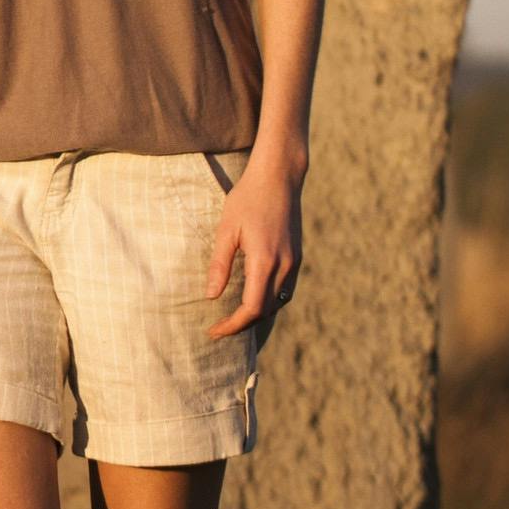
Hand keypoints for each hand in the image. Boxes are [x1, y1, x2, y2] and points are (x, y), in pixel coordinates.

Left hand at [204, 157, 303, 340]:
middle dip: (243, 324)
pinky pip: (286, 289)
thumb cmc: (247, 199)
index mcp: (265, 261)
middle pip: (266, 311)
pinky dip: (270, 300)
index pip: (252, 308)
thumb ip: (220, 264)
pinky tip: (255, 297)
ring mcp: (295, 263)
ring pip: (279, 302)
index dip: (233, 325)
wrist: (279, 178)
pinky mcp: (298, 257)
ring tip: (235, 317)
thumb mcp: (226, 229)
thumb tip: (211, 296)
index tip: (214, 330)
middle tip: (219, 327)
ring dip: (258, 314)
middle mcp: (284, 266)